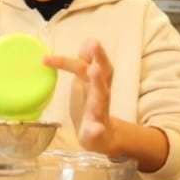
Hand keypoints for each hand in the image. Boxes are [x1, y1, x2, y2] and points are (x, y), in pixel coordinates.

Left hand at [43, 39, 118, 155]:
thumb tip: (88, 40)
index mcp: (97, 83)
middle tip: (95, 47)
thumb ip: (86, 63)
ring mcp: (99, 114)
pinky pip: (97, 130)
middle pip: (102, 78)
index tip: (76, 45)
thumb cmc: (91, 107)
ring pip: (100, 100)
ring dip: (97, 85)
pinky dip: (97, 130)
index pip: (93, 64)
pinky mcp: (96, 132)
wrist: (102, 139)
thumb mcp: (87, 82)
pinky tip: (96, 129)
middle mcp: (101, 95)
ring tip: (94, 70)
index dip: (89, 54)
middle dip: (99, 62)